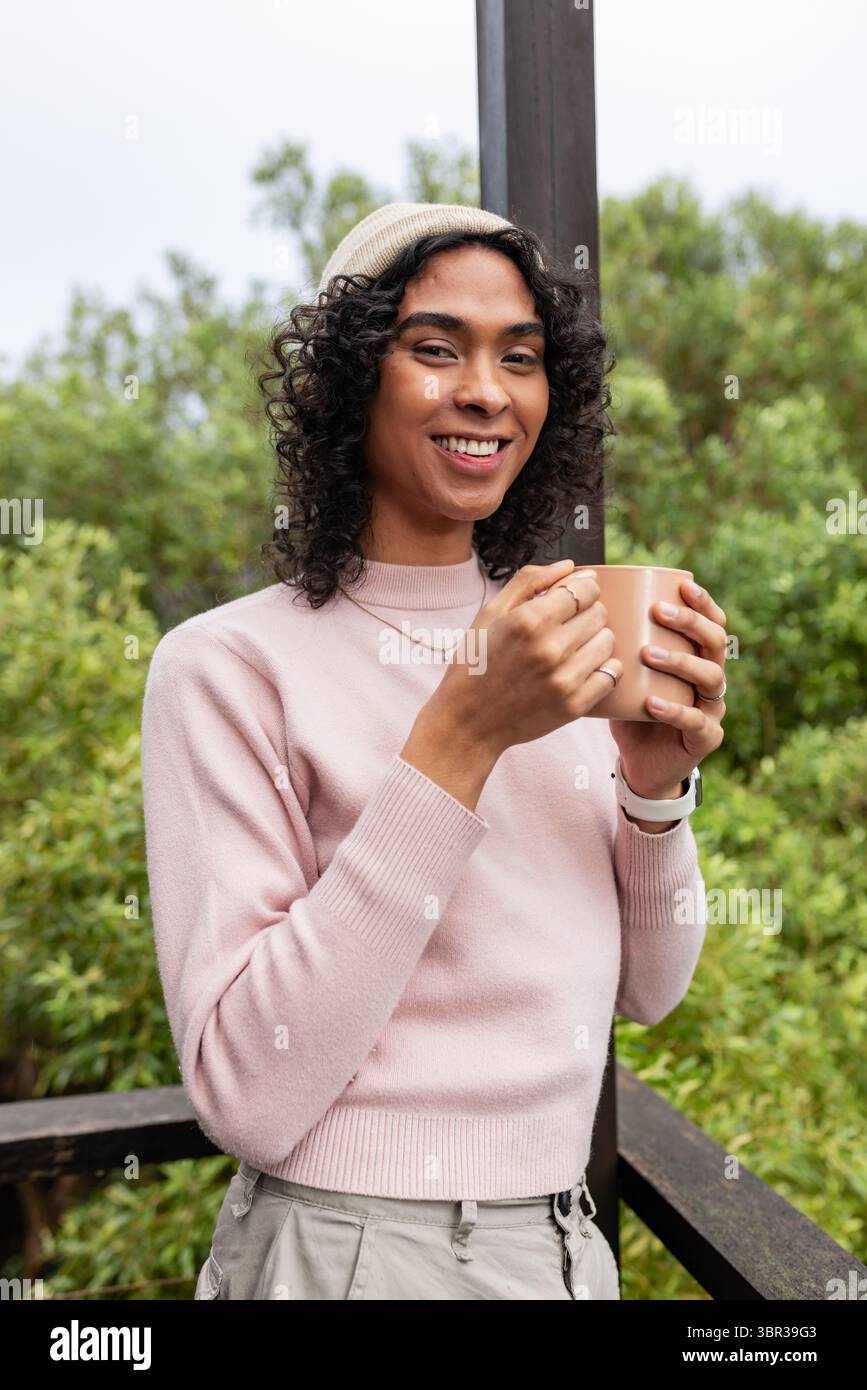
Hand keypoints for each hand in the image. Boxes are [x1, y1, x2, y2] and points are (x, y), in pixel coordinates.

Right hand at [426, 560, 623, 758]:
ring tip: (572, 648)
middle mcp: (550, 648)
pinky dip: (603, 668)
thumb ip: (529, 581)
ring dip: (595, 639)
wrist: (467, 723)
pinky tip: (582, 668)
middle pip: (600, 613)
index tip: (572, 597)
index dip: (583, 588)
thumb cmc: (475, 664)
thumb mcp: (490, 614)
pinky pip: (612, 674)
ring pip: (608, 641)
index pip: (586, 589)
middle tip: (566, 625)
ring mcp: (564, 680)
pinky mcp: (574, 706)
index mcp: (528, 620)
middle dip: (587, 613)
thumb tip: (571, 566)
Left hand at [608, 578, 727, 799]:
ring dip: (680, 661)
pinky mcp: (706, 738)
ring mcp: (713, 709)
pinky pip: (695, 721)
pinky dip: (674, 711)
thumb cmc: (632, 709)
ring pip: (710, 677)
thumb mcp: (627, 671)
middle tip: (658, 612)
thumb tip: (586, 604)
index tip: (682, 584)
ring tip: (648, 654)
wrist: (640, 762)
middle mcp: (712, 679)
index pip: (713, 622)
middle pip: (716, 642)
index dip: (703, 603)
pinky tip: (653, 703)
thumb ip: (620, 643)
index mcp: (699, 657)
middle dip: (690, 623)